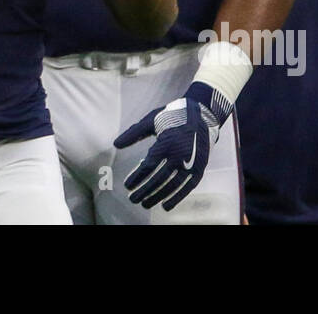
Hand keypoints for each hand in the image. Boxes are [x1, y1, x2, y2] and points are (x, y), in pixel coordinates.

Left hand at [114, 82, 226, 210]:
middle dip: (144, 191)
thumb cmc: (172, 115)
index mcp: (166, 142)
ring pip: (172, 185)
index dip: (137, 178)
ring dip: (157, 196)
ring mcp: (191, 163)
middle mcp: (179, 155)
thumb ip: (133, 133)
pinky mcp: (199, 167)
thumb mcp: (151, 120)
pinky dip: (177, 197)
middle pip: (159, 178)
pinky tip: (166, 206)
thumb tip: (115, 144)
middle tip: (133, 200)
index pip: (148, 166)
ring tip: (145, 204)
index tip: (127, 186)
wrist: (201, 113)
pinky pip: (187, 186)